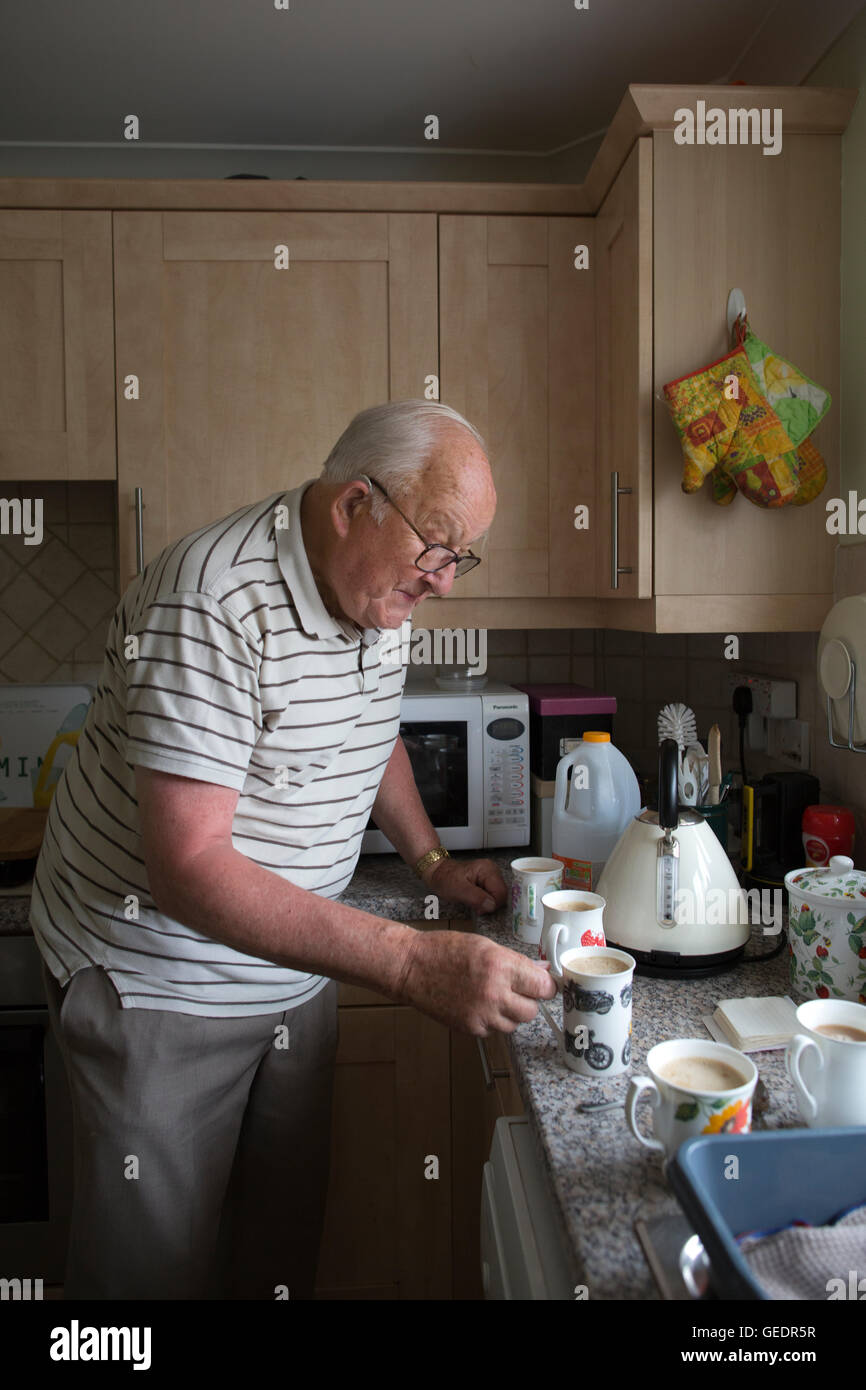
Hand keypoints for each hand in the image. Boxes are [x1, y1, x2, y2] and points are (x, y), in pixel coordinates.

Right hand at [397, 929, 556, 1035]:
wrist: (412, 968)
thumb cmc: (444, 951)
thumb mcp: (485, 945)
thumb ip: (516, 961)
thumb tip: (542, 970)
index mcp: (500, 967)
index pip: (544, 986)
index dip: (546, 985)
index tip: (544, 984)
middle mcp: (494, 993)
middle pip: (532, 1010)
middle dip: (528, 1000)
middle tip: (516, 989)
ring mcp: (482, 1014)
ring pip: (514, 1023)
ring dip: (510, 1012)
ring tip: (492, 995)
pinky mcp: (471, 1028)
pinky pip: (494, 1030)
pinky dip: (491, 1020)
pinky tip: (477, 1003)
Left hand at [424, 856, 505, 914]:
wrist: (437, 873)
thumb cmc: (445, 879)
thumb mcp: (458, 890)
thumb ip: (476, 898)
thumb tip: (492, 906)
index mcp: (488, 869)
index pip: (501, 892)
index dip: (492, 905)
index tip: (478, 909)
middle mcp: (493, 870)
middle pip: (502, 894)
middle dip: (490, 904)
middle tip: (475, 906)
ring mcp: (491, 875)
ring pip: (498, 896)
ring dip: (487, 903)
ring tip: (473, 901)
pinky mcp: (488, 881)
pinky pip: (493, 895)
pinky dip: (485, 901)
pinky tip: (475, 899)